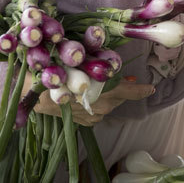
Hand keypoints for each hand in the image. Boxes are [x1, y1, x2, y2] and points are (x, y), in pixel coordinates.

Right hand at [26, 75, 154, 125]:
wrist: (33, 93)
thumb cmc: (57, 72)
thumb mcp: (80, 62)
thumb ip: (99, 63)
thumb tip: (116, 66)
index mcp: (105, 92)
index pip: (129, 91)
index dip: (141, 90)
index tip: (151, 88)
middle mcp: (102, 106)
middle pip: (119, 96)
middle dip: (122, 87)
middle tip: (120, 77)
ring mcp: (92, 116)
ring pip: (109, 104)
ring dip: (109, 94)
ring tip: (102, 83)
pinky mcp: (83, 121)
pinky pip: (97, 111)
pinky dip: (98, 102)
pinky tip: (89, 94)